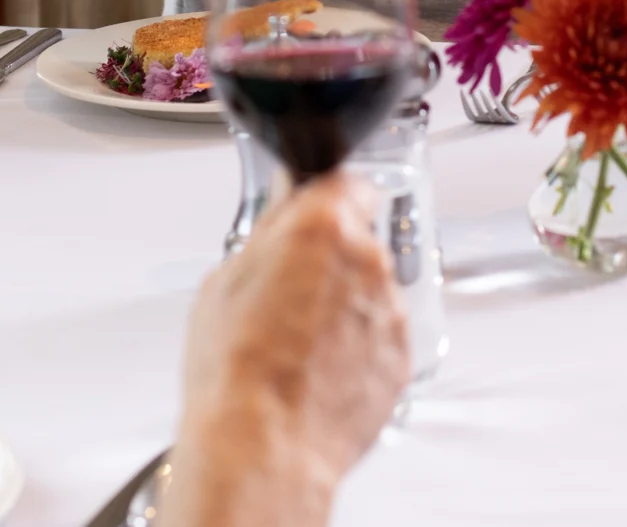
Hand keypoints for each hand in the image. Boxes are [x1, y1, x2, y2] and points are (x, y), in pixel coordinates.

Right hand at [164, 173, 409, 526]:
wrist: (264, 445)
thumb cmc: (236, 371)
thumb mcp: (224, 278)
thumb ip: (268, 234)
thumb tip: (283, 213)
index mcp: (323, 227)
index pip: (345, 180)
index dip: (324, 198)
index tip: (311, 212)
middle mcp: (368, 261)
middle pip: (358, 239)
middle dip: (330, 258)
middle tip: (288, 292)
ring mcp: (390, 311)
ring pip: (371, 290)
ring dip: (346, 305)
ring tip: (297, 343)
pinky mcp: (402, 357)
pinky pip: (381, 336)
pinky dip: (358, 347)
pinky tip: (317, 370)